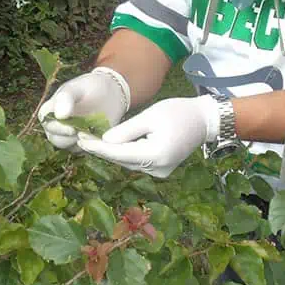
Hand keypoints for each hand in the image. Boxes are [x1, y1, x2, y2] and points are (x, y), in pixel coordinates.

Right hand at [37, 67, 129, 149]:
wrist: (111, 93)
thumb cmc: (90, 87)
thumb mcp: (77, 87)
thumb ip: (66, 98)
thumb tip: (59, 115)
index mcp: (49, 112)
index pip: (48, 124)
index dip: (59, 129)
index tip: (72, 129)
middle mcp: (55, 127)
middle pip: (56, 139)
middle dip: (70, 139)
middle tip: (85, 133)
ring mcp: (69, 137)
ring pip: (70, 147)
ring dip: (81, 142)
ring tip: (94, 132)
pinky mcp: (83, 143)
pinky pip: (84, 149)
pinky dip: (92, 145)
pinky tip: (100, 135)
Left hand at [76, 96, 220, 177]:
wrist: (204, 120)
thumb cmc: (178, 112)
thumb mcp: (150, 115)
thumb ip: (127, 130)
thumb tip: (105, 140)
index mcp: (155, 155)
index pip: (119, 153)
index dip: (98, 147)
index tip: (79, 140)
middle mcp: (157, 168)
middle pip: (122, 160)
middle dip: (102, 150)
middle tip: (80, 139)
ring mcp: (160, 171)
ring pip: (129, 162)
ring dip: (112, 152)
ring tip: (91, 141)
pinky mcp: (161, 169)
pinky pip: (138, 162)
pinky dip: (125, 154)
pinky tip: (111, 145)